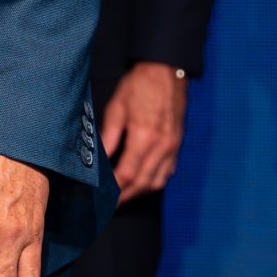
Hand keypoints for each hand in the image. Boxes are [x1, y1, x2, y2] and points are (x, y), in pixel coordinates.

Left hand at [101, 62, 187, 201]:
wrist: (167, 71)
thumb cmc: (139, 86)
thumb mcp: (117, 108)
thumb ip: (108, 136)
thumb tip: (99, 159)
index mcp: (144, 137)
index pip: (127, 174)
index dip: (115, 190)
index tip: (104, 199)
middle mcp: (161, 146)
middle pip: (144, 183)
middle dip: (127, 197)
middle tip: (112, 205)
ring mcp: (173, 147)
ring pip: (158, 181)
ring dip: (141, 191)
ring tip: (125, 195)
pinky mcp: (178, 144)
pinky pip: (168, 171)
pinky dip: (155, 180)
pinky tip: (143, 180)